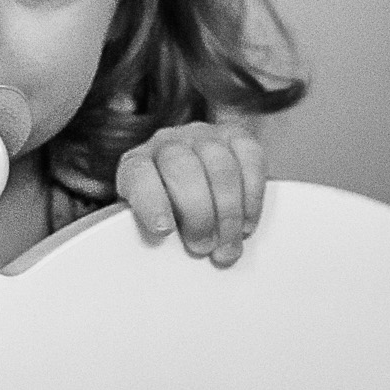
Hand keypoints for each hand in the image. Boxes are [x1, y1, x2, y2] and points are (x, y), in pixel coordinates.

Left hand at [115, 121, 266, 268]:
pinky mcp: (236, 135)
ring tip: (228, 243)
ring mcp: (203, 135)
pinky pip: (250, 157)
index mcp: (137, 164)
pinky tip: (245, 222)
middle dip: (198, 213)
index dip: (151, 201)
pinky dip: (252, 195)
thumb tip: (162, 254)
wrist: (192, 185)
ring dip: (228, 211)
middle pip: (183, 167)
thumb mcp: (150, 224)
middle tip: (203, 246)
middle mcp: (168, 143)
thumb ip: (150, 234)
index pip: (138, 173)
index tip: (163, 230)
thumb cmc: (169, 213)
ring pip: (220, 164)